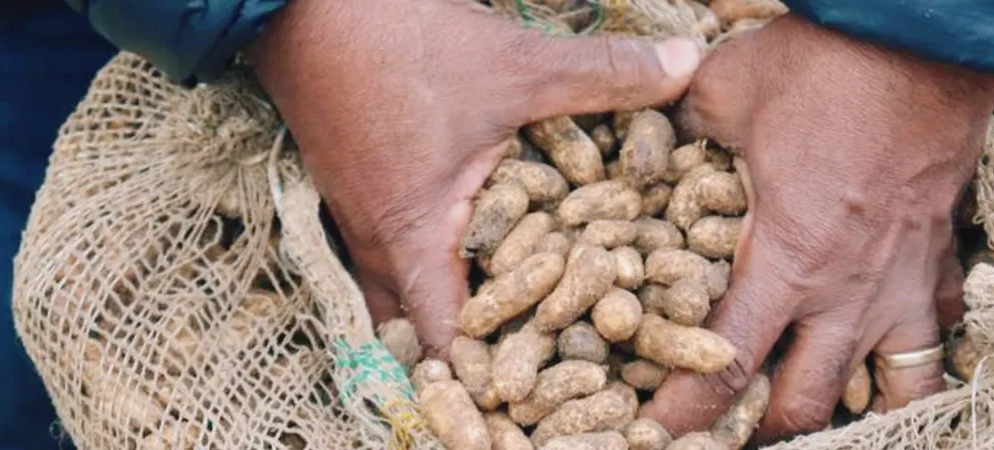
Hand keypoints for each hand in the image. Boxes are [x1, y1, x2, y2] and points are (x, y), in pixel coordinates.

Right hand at [247, 0, 701, 356]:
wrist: (303, 1)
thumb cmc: (400, 42)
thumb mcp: (516, 64)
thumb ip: (605, 76)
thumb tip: (690, 66)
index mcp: (413, 236)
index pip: (447, 342)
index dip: (492, 378)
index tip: (539, 397)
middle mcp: (379, 243)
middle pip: (423, 333)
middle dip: (480, 356)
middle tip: (541, 371)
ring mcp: (360, 218)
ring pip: (405, 294)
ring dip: (453, 313)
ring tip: (517, 328)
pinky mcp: (360, 190)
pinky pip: (396, 255)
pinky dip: (436, 267)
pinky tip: (478, 254)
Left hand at [639, 16, 993, 441]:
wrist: (926, 39)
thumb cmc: (824, 65)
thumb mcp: (725, 90)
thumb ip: (680, 127)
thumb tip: (649, 134)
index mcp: (787, 262)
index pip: (727, 367)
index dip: (686, 414)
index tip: (659, 435)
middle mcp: (848, 293)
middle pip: (805, 405)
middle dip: (762, 429)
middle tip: (731, 427)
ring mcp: (905, 284)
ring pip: (891, 393)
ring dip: (849, 411)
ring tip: (816, 412)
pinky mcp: (942, 263)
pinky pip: (936, 335)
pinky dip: (912, 356)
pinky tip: (889, 351)